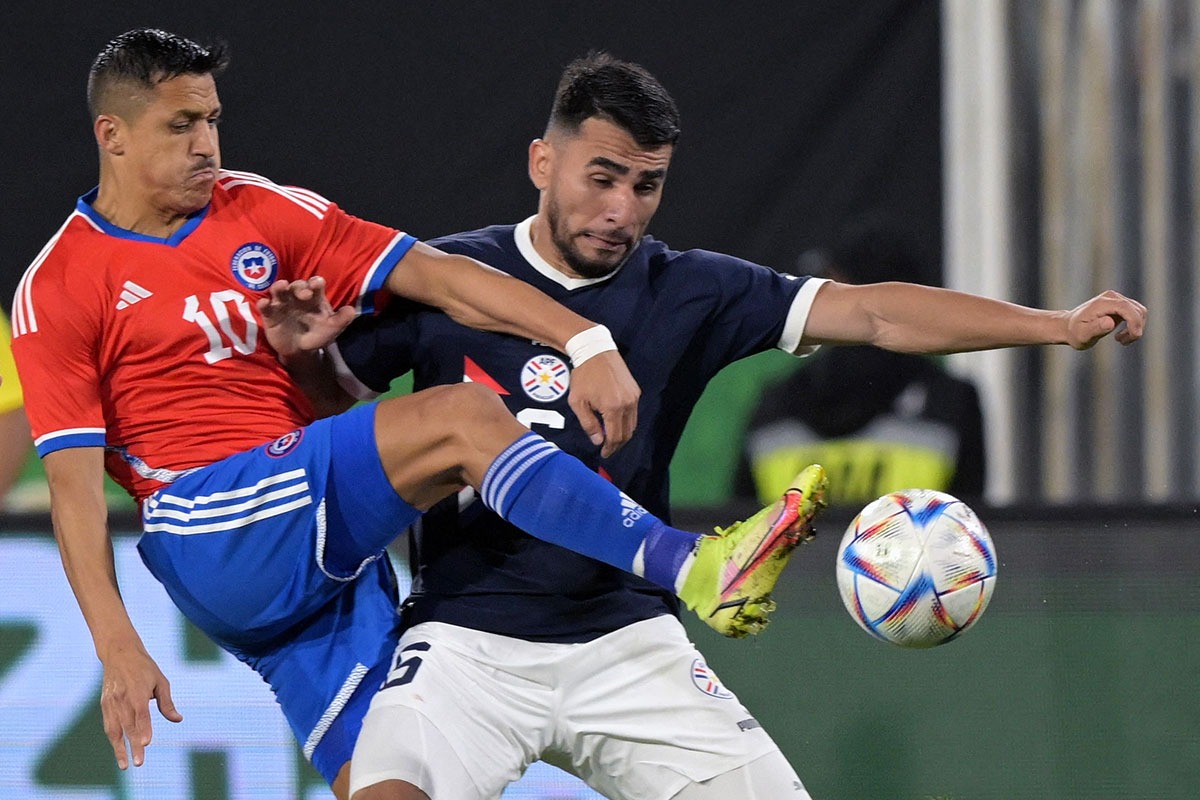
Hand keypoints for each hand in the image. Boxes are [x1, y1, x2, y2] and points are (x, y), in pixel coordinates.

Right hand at [99, 642, 181, 768]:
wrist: (119, 653)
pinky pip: (108, 725)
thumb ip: (167, 702)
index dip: (144, 729)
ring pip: (114, 729)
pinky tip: (118, 749)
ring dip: (119, 748)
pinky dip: (113, 738)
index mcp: (138, 692)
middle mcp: (123, 699)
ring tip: (124, 765)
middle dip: (133, 746)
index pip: (141, 714)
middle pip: (128, 726)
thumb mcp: (161, 681)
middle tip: (138, 763)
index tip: (146, 743)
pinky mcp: (104, 704)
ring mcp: (111, 702)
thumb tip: (178, 719)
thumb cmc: (144, 667)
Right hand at [258, 277, 356, 359]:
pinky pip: (265, 307)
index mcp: (314, 297)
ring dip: (279, 287)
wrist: (300, 351)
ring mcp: (282, 303)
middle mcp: (297, 296)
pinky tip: (263, 304)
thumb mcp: (331, 329)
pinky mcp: (270, 314)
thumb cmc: (318, 335)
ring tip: (280, 286)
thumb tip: (351, 311)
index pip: (315, 284)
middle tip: (304, 294)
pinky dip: (263, 304)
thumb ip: (341, 320)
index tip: (317, 284)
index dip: (316, 282)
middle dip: (300, 287)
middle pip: (297, 286)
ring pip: (279, 291)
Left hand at [568, 350, 640, 457]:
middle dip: (617, 444)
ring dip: (623, 433)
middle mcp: (627, 404)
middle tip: (608, 449)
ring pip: (632, 424)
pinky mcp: (635, 391)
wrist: (595, 351)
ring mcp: (633, 397)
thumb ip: (588, 424)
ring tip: (611, 437)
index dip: (610, 448)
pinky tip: (615, 421)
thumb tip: (598, 440)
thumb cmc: (583, 375)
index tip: (604, 454)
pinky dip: (626, 421)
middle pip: (627, 433)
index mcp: (613, 408)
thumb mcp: (578, 402)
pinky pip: (633, 412)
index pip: (615, 437)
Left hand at [1065, 290, 1146, 348]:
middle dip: (1136, 328)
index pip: (1126, 307)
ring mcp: (1117, 299)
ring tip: (1121, 340)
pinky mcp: (1120, 304)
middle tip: (1123, 342)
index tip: (1135, 336)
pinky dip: (1134, 326)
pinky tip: (1122, 336)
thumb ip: (1095, 328)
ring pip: (1139, 312)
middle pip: (1136, 310)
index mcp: (1102, 303)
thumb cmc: (1075, 333)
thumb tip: (1110, 322)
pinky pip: (1136, 314)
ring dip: (1135, 328)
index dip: (1134, 321)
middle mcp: (1111, 297)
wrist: (1069, 327)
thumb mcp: (1082, 335)